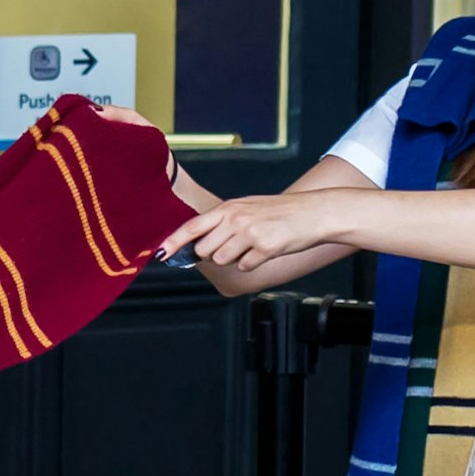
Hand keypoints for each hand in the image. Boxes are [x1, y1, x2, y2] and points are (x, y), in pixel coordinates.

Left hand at [161, 191, 328, 273]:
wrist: (314, 213)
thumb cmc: (280, 212)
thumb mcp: (248, 208)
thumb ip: (223, 222)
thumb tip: (198, 244)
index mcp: (229, 208)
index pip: (192, 227)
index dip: (173, 242)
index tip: (159, 254)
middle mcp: (236, 219)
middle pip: (204, 251)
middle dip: (214, 253)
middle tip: (234, 244)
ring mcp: (250, 234)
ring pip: (223, 260)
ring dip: (235, 259)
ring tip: (252, 245)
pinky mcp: (264, 248)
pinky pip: (245, 267)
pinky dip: (253, 263)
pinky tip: (265, 250)